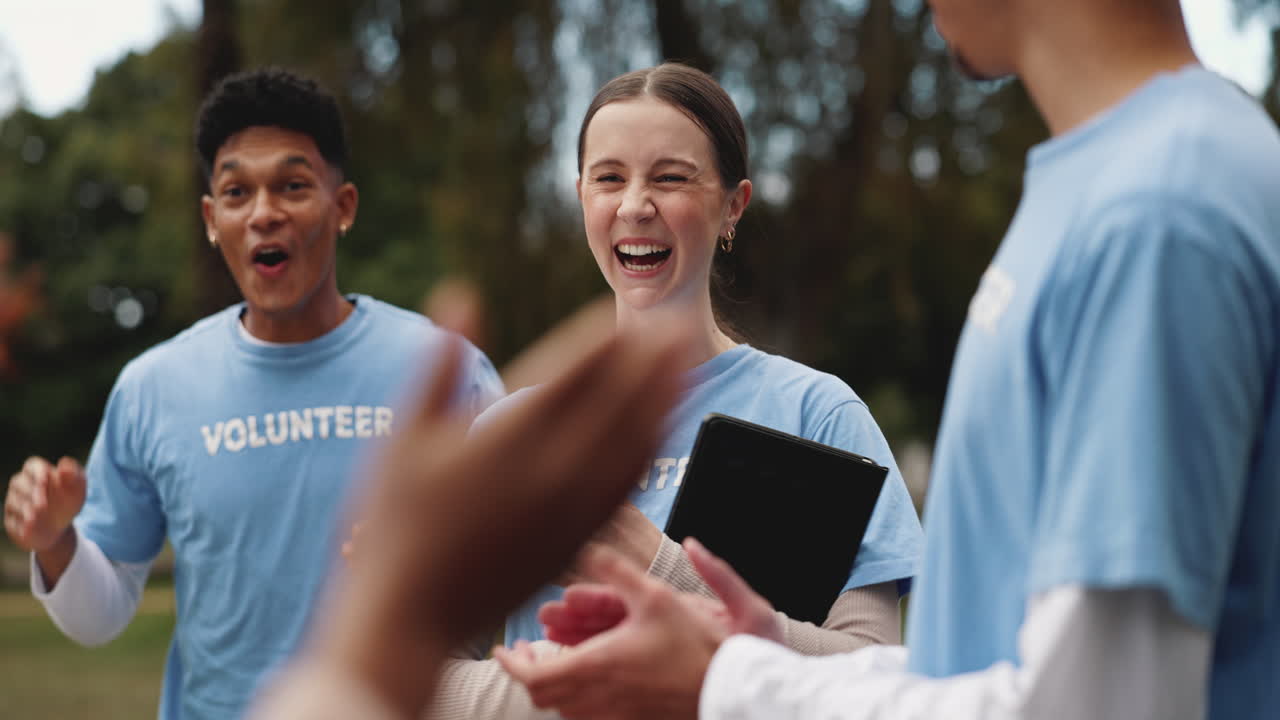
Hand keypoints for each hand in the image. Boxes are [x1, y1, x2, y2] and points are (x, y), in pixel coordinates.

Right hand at [4, 456, 85, 551]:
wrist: (61, 527)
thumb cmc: (69, 502)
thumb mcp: (77, 488)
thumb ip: (73, 474)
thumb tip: (64, 464)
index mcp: (38, 473)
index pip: (32, 466)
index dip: (36, 472)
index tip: (45, 480)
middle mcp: (22, 486)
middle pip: (19, 483)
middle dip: (31, 493)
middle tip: (42, 504)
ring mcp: (14, 503)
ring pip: (13, 502)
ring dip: (24, 509)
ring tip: (35, 517)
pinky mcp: (11, 521)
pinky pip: (12, 521)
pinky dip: (20, 524)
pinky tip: (29, 528)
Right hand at [312, 312, 689, 717]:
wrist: (411, 616)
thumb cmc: (396, 525)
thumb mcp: (402, 436)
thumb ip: (438, 363)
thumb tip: (461, 294)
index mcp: (509, 438)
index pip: (572, 374)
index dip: (602, 338)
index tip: (619, 312)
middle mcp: (552, 471)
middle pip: (620, 401)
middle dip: (654, 359)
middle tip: (678, 324)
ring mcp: (572, 508)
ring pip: (637, 443)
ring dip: (668, 400)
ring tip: (688, 368)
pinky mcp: (579, 538)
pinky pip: (629, 486)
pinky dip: (651, 449)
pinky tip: (660, 431)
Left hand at [496, 540, 783, 719]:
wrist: (729, 685)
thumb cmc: (695, 643)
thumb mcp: (656, 595)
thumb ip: (618, 572)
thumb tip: (587, 549)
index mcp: (597, 665)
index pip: (534, 675)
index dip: (511, 663)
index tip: (502, 648)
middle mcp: (599, 695)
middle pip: (543, 696)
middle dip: (526, 673)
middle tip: (523, 653)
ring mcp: (615, 713)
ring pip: (564, 709)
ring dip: (551, 686)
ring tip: (552, 662)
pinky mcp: (631, 719)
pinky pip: (587, 717)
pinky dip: (574, 700)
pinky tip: (587, 680)